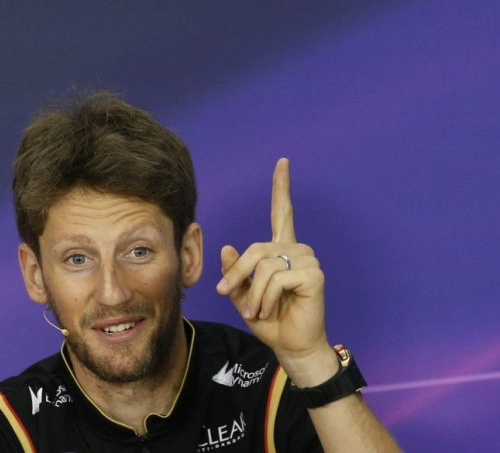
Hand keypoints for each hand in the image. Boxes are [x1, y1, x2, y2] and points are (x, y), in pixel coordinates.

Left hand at [216, 158, 334, 383]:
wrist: (290, 345)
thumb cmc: (268, 319)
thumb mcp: (243, 293)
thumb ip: (236, 271)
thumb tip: (228, 247)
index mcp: (281, 250)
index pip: (282, 212)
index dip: (281, 187)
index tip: (282, 162)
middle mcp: (297, 249)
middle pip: (255, 248)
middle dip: (237, 274)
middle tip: (228, 294)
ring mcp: (308, 260)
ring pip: (263, 265)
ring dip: (253, 293)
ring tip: (258, 311)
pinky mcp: (314, 274)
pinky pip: (276, 278)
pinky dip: (265, 297)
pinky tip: (270, 309)